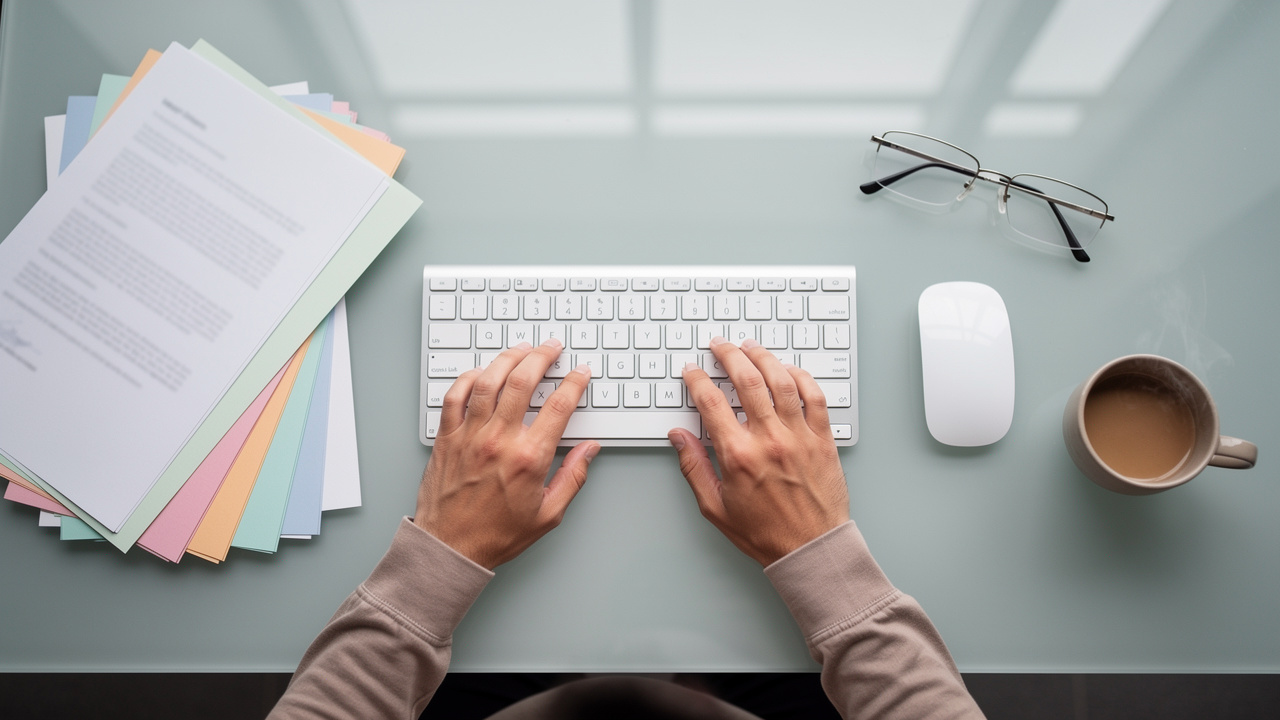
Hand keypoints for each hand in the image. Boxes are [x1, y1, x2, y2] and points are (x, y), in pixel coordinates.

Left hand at [415, 339, 599, 569]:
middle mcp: (499, 440)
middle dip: (542, 357)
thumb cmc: (496, 535)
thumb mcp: (548, 514)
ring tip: (521, 349)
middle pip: (523, 381)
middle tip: (552, 347)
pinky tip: (482, 373)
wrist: (449, 548)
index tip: (580, 373)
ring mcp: (470, 436)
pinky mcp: (447, 438)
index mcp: (529, 458)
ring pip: (489, 381)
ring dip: (508, 358)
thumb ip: (573, 477)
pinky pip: (456, 396)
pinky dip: (469, 378)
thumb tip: (589, 450)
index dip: (574, 383)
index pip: (559, 406)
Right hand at [670, 337, 849, 566]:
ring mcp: (799, 437)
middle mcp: (769, 440)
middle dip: (728, 355)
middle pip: (747, 380)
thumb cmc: (765, 534)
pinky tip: (787, 370)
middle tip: (719, 345)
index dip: (697, 380)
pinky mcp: (823, 440)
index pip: (711, 402)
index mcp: (739, 456)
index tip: (692, 372)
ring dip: (763, 357)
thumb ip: (693, 467)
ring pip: (781, 381)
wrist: (811, 550)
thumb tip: (679, 437)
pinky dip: (801, 377)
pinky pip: (814, 397)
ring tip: (750, 347)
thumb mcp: (715, 507)